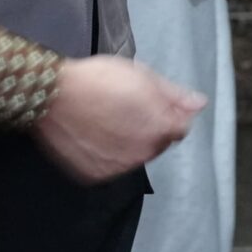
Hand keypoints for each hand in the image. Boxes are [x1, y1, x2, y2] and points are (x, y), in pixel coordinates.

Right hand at [32, 55, 205, 182]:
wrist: (52, 95)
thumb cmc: (98, 79)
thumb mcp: (142, 76)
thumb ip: (175, 95)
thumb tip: (200, 104)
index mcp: (160, 128)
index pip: (180, 128)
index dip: (170, 113)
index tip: (152, 102)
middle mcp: (143, 153)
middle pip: (158, 144)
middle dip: (151, 128)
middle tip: (126, 107)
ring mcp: (118, 167)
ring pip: (134, 156)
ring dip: (130, 142)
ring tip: (108, 119)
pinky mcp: (95, 175)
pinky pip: (110, 166)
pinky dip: (107, 154)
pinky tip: (95, 134)